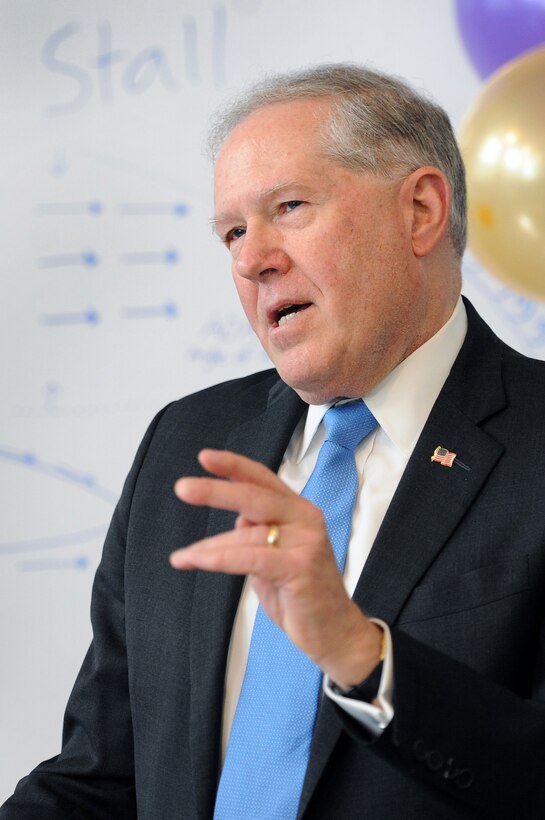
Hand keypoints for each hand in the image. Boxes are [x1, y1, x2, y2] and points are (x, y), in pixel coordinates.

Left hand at [170, 449, 382, 687]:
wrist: (333, 632)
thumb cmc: (300, 595)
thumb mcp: (272, 557)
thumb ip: (255, 534)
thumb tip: (233, 519)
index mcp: (298, 510)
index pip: (263, 480)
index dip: (234, 467)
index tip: (205, 457)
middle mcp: (305, 518)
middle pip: (255, 496)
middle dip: (215, 491)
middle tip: (183, 488)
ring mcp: (306, 542)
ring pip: (246, 533)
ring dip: (209, 546)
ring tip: (183, 556)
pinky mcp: (300, 567)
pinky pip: (250, 557)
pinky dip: (220, 558)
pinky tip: (197, 560)